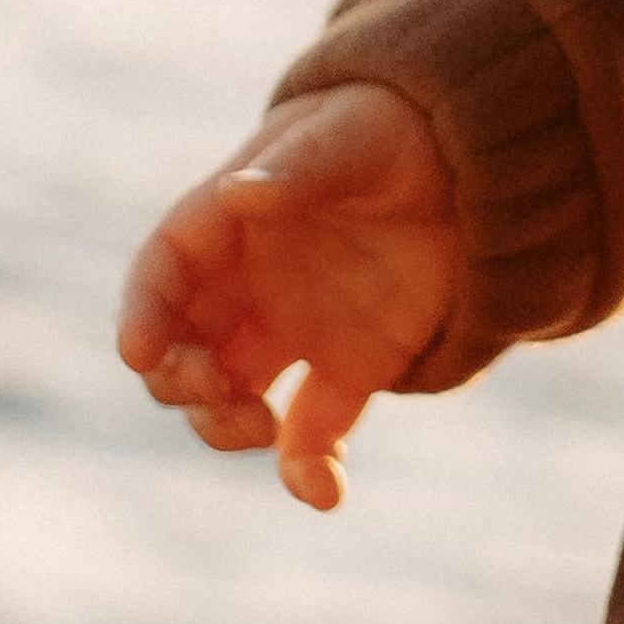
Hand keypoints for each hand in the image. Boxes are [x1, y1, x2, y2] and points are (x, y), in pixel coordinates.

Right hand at [118, 83, 463, 508]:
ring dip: (225, 426)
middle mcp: (252, 283)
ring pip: (231, 398)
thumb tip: (241, 194)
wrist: (482, 160)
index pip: (164, 268)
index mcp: (232, 219)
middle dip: (179, 379)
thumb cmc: (400, 129)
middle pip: (182, 346)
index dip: (144, 311)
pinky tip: (325, 494)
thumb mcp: (356, 135)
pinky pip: (313, 433)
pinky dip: (309, 471)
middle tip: (212, 387)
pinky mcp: (353, 368)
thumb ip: (302, 167)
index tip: (140, 353)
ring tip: (261, 428)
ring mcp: (298, 329)